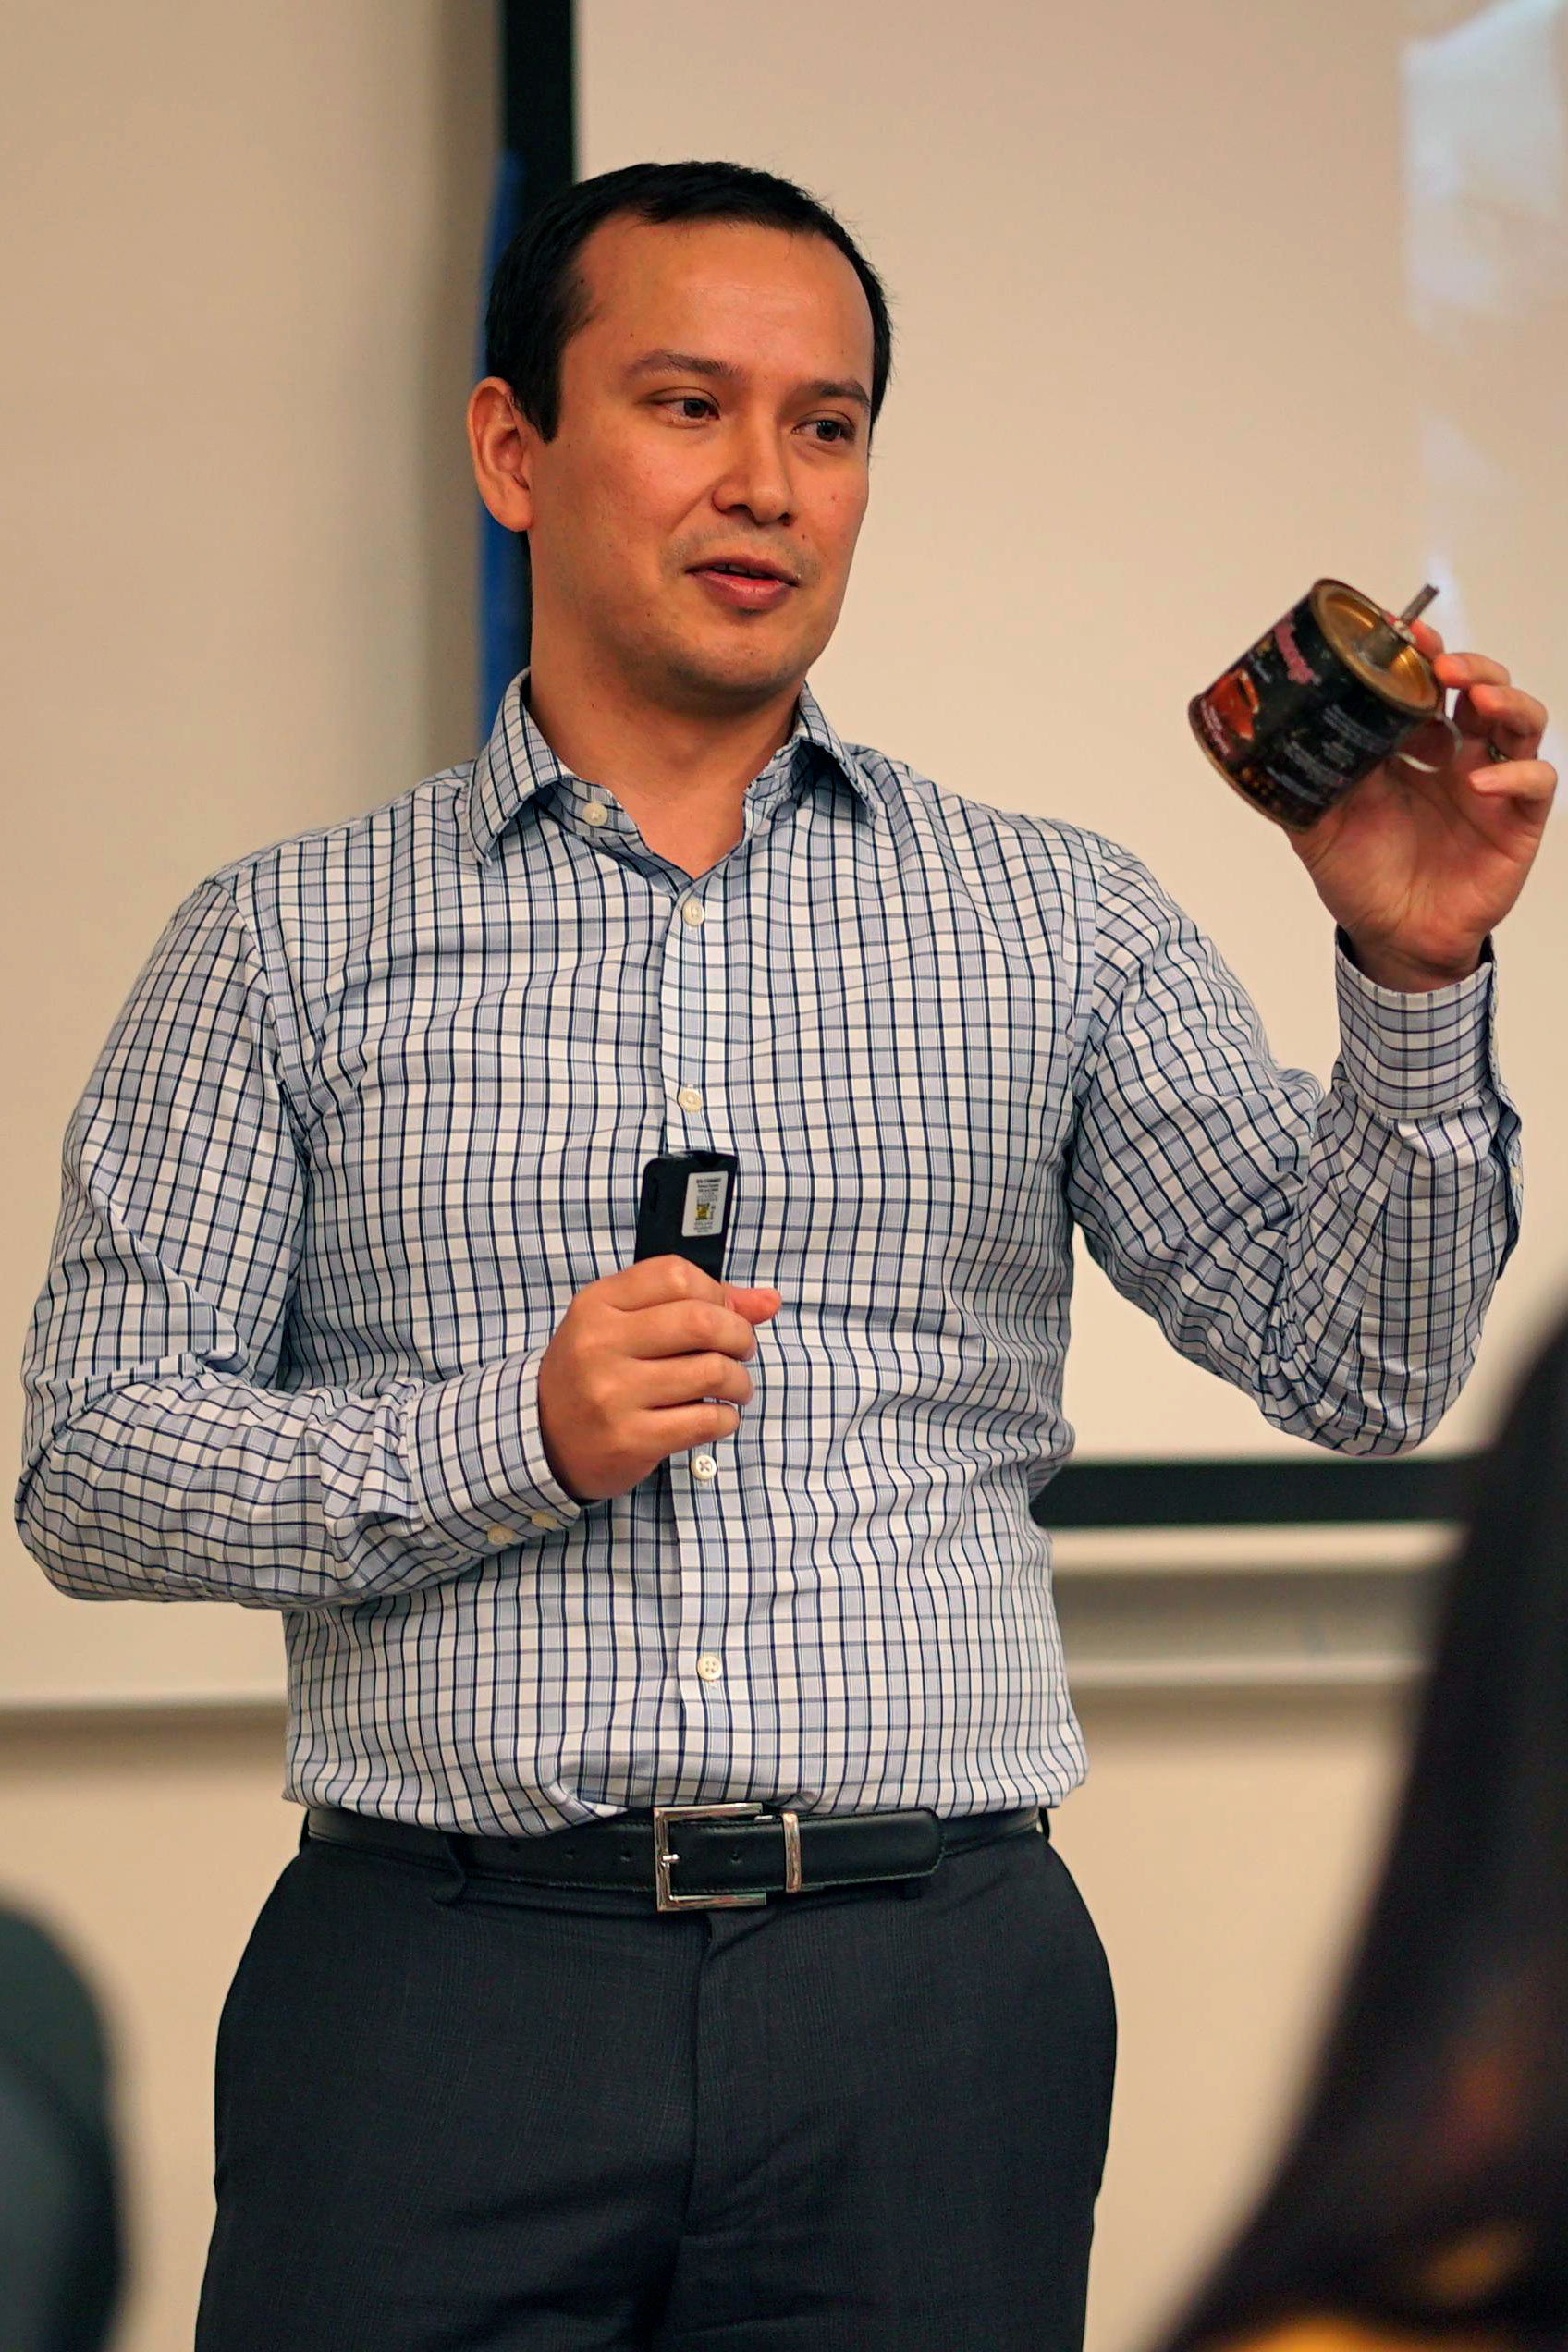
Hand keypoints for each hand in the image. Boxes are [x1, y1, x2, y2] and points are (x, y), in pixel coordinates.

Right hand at [537, 1257, 780, 1501]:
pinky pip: (705, 1421)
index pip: (676, 1275)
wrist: (542, 1437)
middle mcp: (601, 1344)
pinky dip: (726, 1419)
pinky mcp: (630, 1439)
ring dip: (739, 1381)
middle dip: (739, 1336)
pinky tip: (717, 1417)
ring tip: (733, 1388)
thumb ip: (696, 1305)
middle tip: (741, 1351)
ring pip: (710, 1372)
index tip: (722, 1315)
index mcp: (598, 1304)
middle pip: (701, 1321)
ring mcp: (613, 1393)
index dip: (716, 1293)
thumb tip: (769, 1301)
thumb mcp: (625, 1325)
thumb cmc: (594, 1372)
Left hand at [1287, 619, 1555, 989]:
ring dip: (1504, 700)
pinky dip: (1516, 773)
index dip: (1422, 656)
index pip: (1428, 686)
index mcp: (1412, 751)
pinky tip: (1483, 781)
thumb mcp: (1319, 828)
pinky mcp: (1516, 822)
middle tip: (1441, 664)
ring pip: (1520, 721)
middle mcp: (1456, 758)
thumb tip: (1270, 741)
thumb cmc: (1363, 881)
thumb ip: (1305, 785)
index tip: (1405, 636)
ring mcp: (1491, 785)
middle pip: (1481, 688)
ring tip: (1476, 699)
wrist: (1392, 940)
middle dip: (1468, 666)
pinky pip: (1535, 782)